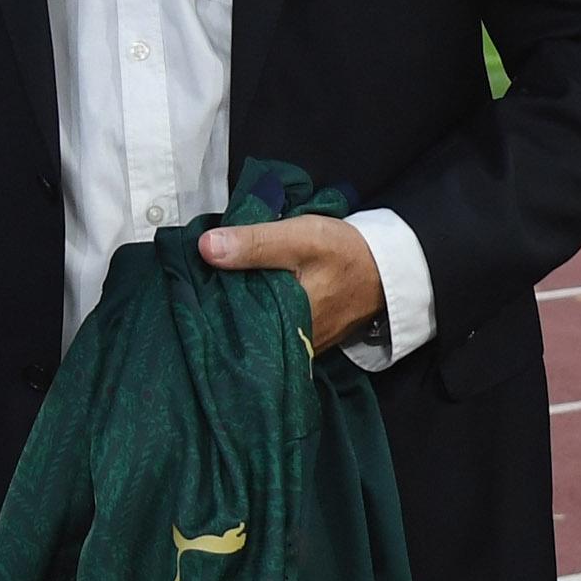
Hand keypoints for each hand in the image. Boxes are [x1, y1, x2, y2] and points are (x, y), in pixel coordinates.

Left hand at [198, 216, 382, 354]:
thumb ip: (255, 243)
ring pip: (257, 328)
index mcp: (287, 323)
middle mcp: (293, 343)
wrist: (390, 267)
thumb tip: (205, 248)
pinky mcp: (306, 336)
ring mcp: (301, 343)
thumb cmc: (347, 253)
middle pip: (242, 328)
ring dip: (239, 308)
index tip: (190, 282)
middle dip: (220, 306)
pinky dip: (259, 311)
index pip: (232, 322)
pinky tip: (244, 293)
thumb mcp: (300, 238)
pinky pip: (273, 326)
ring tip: (214, 286)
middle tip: (198, 281)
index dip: (208, 302)